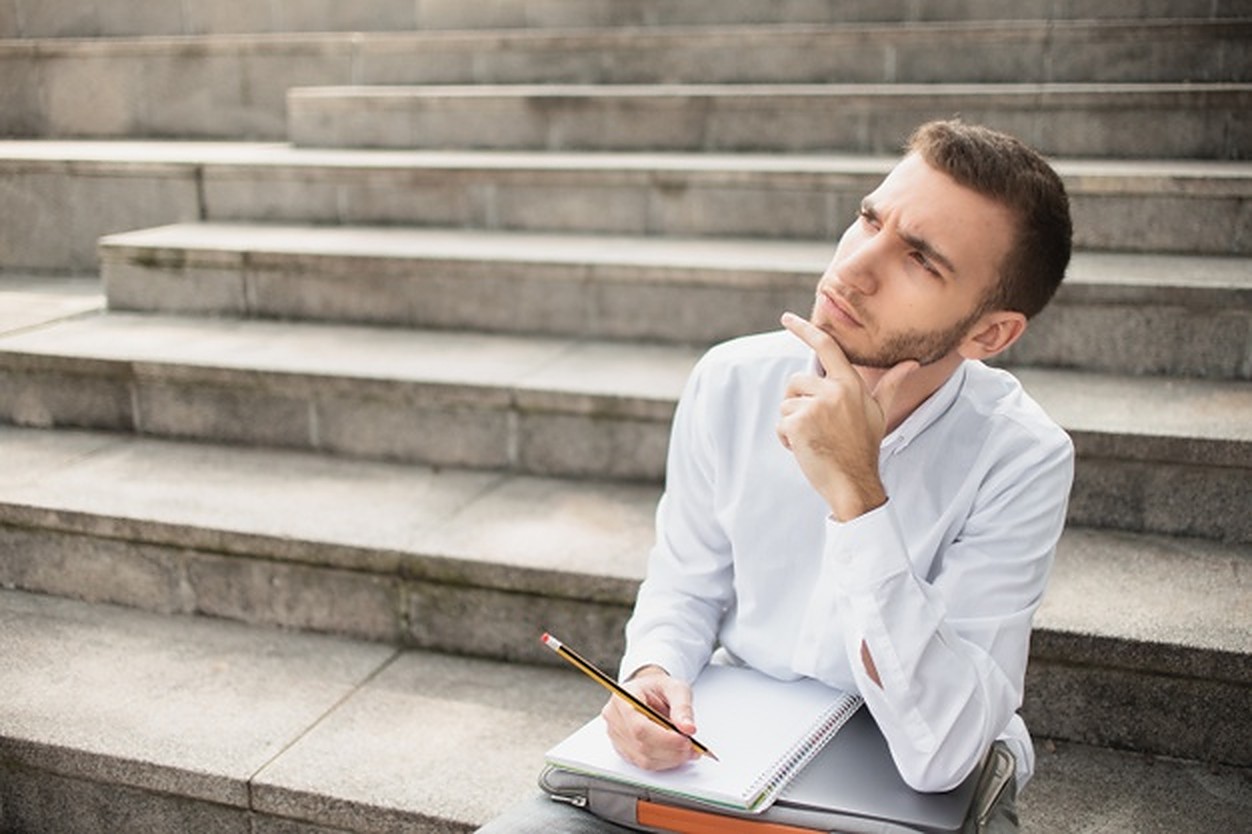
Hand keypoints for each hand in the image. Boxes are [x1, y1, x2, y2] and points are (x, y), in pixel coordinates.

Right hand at [601, 666, 700, 769]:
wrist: (649, 692)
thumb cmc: (659, 688)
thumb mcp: (676, 688)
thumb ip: (683, 707)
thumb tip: (688, 728)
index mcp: (623, 698)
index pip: (639, 727)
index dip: (664, 738)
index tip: (685, 740)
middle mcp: (614, 718)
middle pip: (641, 745)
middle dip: (671, 750)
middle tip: (692, 746)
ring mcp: (616, 735)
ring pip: (643, 759)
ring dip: (670, 759)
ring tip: (688, 750)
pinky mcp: (623, 749)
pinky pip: (643, 763)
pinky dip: (664, 762)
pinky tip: (676, 753)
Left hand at [777, 312, 916, 519]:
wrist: (854, 482)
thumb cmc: (864, 447)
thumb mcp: (879, 412)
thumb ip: (889, 385)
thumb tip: (911, 363)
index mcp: (850, 384)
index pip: (826, 347)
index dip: (805, 329)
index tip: (787, 317)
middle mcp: (834, 390)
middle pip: (796, 381)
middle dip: (797, 403)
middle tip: (817, 427)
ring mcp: (816, 406)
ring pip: (786, 404)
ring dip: (792, 424)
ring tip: (815, 439)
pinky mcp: (799, 423)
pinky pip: (781, 423)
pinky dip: (786, 439)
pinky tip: (805, 449)